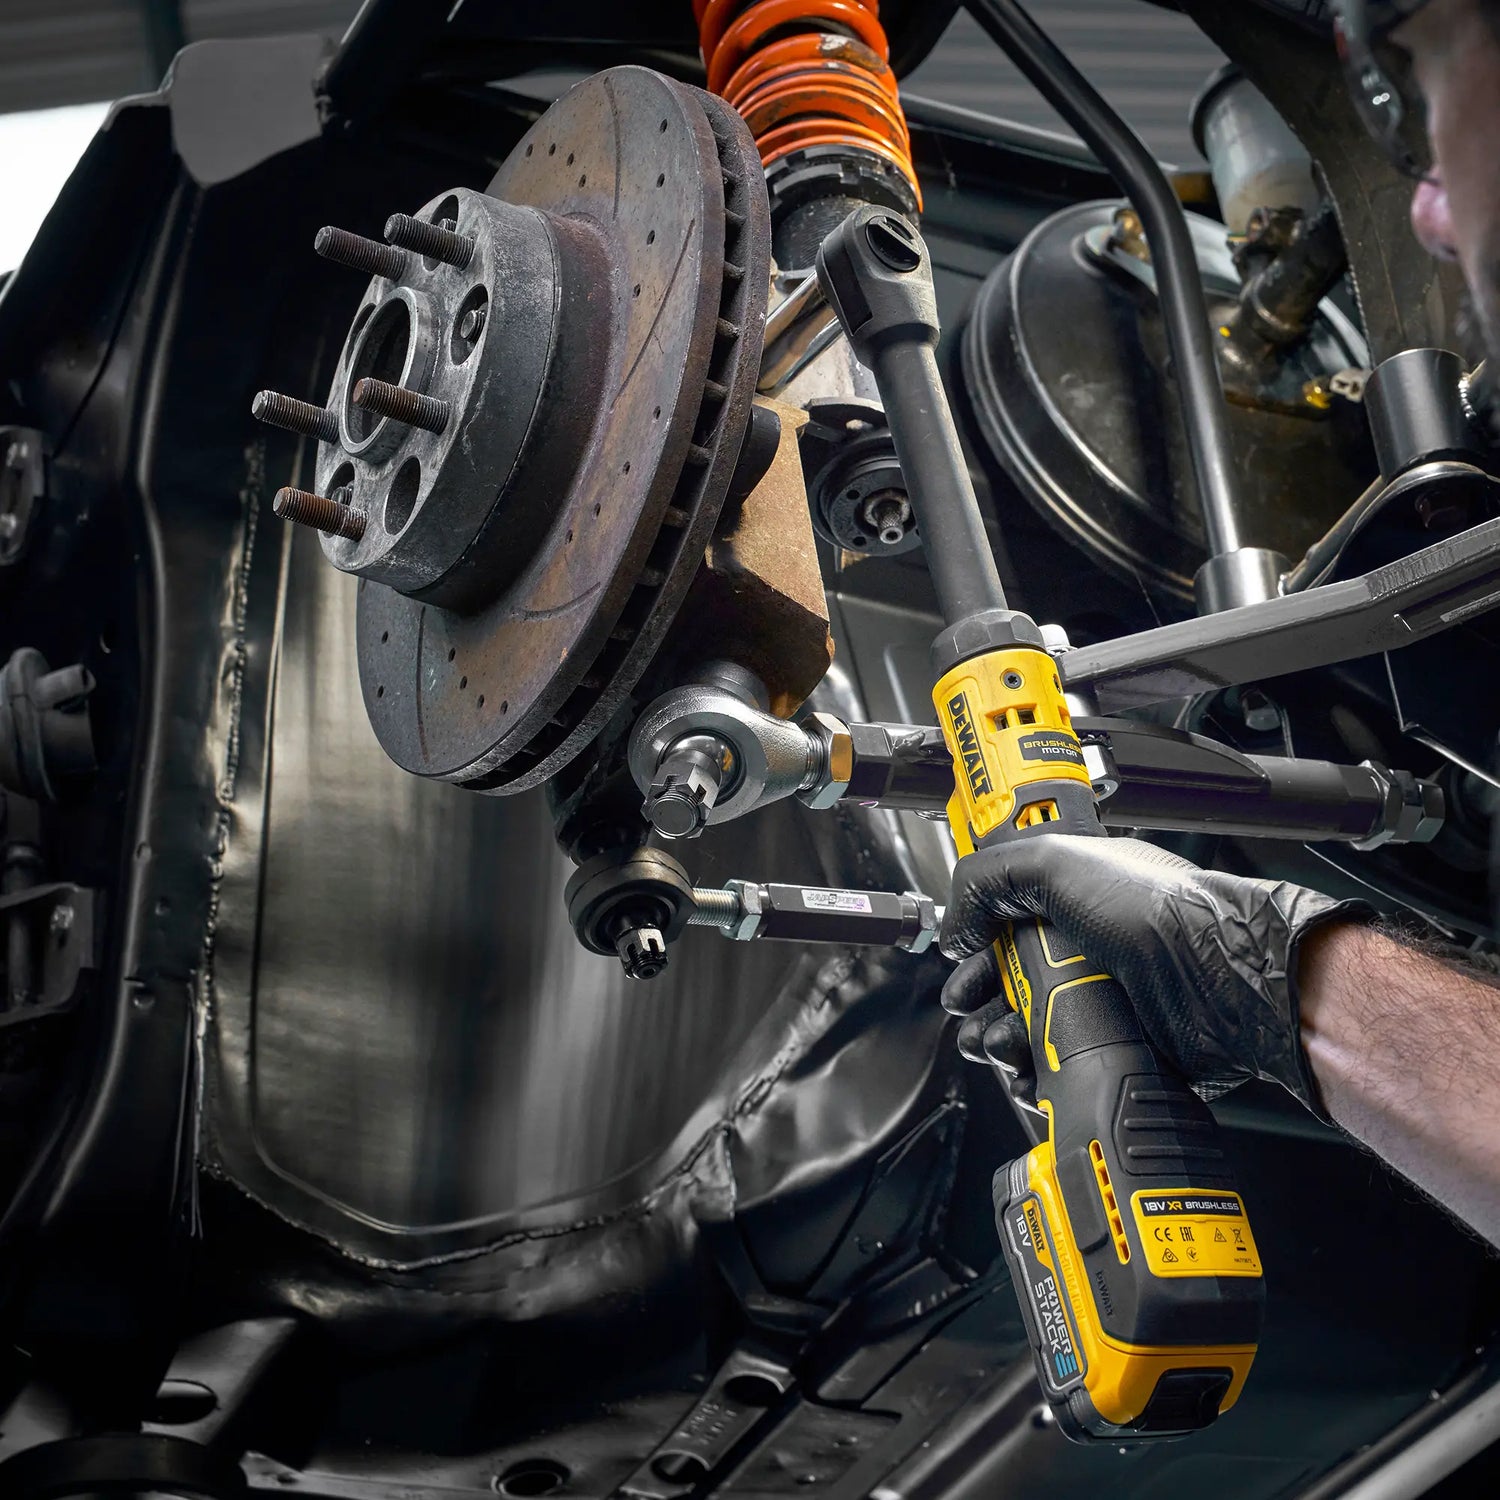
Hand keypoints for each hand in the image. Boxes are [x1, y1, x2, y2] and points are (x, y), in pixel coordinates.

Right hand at [939, 834, 1368, 1111]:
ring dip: (996, 1035)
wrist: (1218, 980)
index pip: (1004, 915)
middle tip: (967, 1001)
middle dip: (976, 993)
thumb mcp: (1056, 862)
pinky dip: (1030, 1071)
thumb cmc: (1159, 911)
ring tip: (997, 1038)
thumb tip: (955, 926)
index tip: (958, 952)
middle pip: (1005, 976)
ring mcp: (1099, 998)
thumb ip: (987, 879)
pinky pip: (1055, 1063)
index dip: (975, 935)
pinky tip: (1025, 1066)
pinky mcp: (1111, 1046)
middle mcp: (1085, 946)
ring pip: (1024, 1025)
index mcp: (1073, 895)